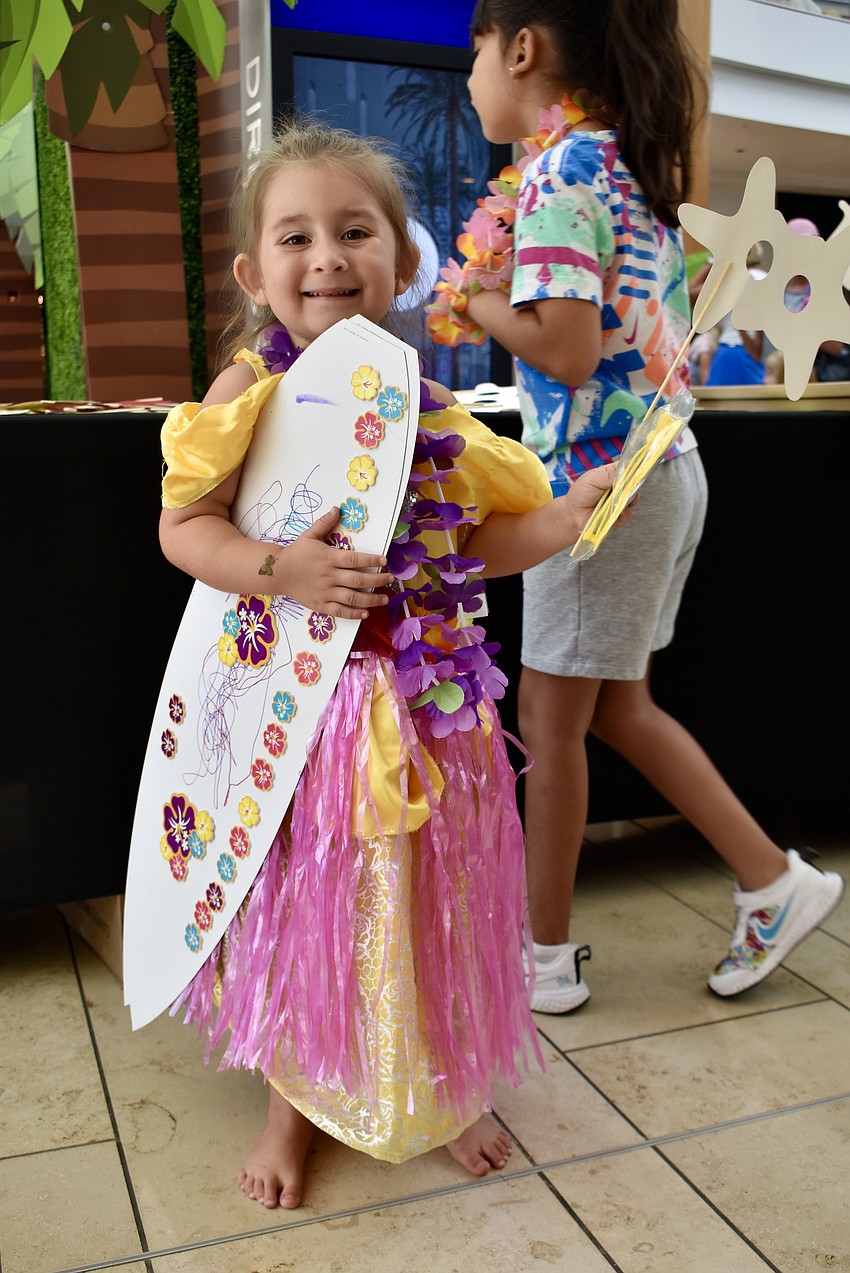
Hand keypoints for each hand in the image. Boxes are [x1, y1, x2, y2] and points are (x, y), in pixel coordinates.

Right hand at [274, 507, 394, 618]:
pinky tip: (365, 614)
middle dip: (378, 580)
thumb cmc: (296, 553)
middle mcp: (330, 576)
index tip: (384, 561)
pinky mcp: (320, 605)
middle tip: (391, 580)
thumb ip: (324, 523)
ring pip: (353, 598)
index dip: (371, 560)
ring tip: (384, 598)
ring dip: (371, 599)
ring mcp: (326, 592)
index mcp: (329, 558)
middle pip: (359, 579)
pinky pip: (340, 611)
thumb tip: (337, 508)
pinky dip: (353, 614)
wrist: (277, 572)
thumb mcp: (309, 535)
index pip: (355, 559)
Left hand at [564, 463, 637, 534]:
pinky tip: (610, 515)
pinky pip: (627, 515)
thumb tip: (626, 469)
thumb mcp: (592, 479)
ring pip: (633, 500)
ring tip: (611, 504)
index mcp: (615, 473)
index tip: (634, 474)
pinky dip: (620, 515)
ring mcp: (621, 501)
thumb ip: (609, 474)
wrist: (573, 514)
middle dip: (630, 488)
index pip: (632, 468)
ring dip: (624, 503)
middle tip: (620, 491)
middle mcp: (621, 487)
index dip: (635, 470)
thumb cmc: (581, 493)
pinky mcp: (620, 515)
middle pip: (636, 485)